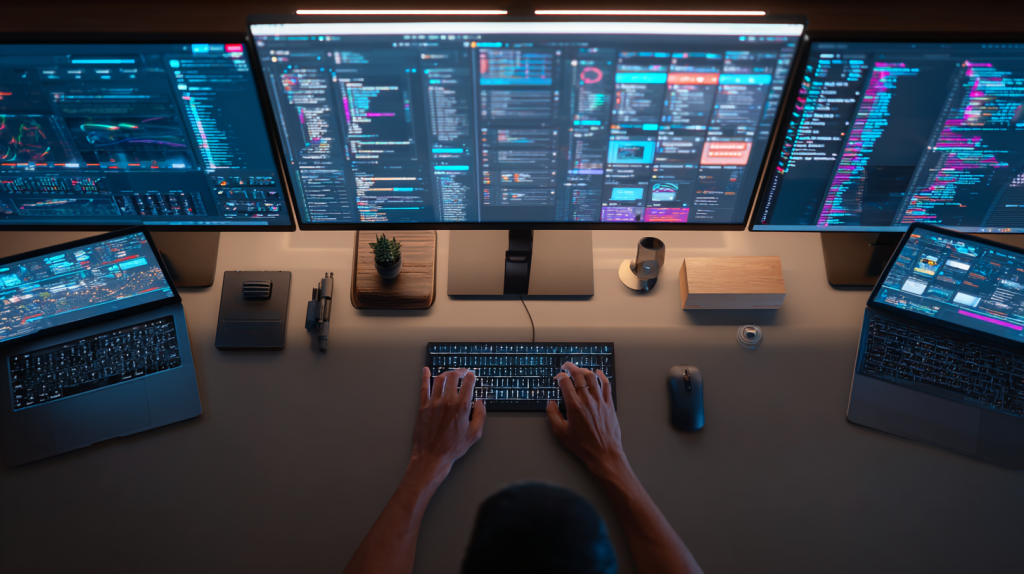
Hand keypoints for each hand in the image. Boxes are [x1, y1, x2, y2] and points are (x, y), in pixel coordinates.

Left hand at [409, 367, 485, 481]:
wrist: (432, 456)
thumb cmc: (453, 447)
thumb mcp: (474, 434)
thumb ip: (480, 415)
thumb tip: (480, 403)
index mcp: (461, 407)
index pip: (468, 383)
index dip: (471, 376)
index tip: (472, 375)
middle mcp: (447, 402)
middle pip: (453, 377)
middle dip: (459, 371)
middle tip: (462, 372)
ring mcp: (434, 403)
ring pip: (439, 379)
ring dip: (446, 373)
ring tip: (449, 373)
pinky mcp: (423, 407)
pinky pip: (424, 387)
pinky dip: (425, 377)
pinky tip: (425, 371)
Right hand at [546, 362, 624, 477]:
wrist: (603, 453)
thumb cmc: (582, 445)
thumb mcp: (560, 432)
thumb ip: (552, 415)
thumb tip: (551, 403)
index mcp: (574, 406)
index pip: (565, 382)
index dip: (560, 377)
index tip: (557, 378)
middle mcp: (587, 400)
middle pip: (579, 376)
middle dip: (571, 368)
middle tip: (566, 366)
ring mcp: (600, 401)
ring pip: (592, 378)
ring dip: (584, 370)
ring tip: (579, 369)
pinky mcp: (609, 404)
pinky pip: (606, 385)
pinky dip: (602, 376)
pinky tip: (598, 372)